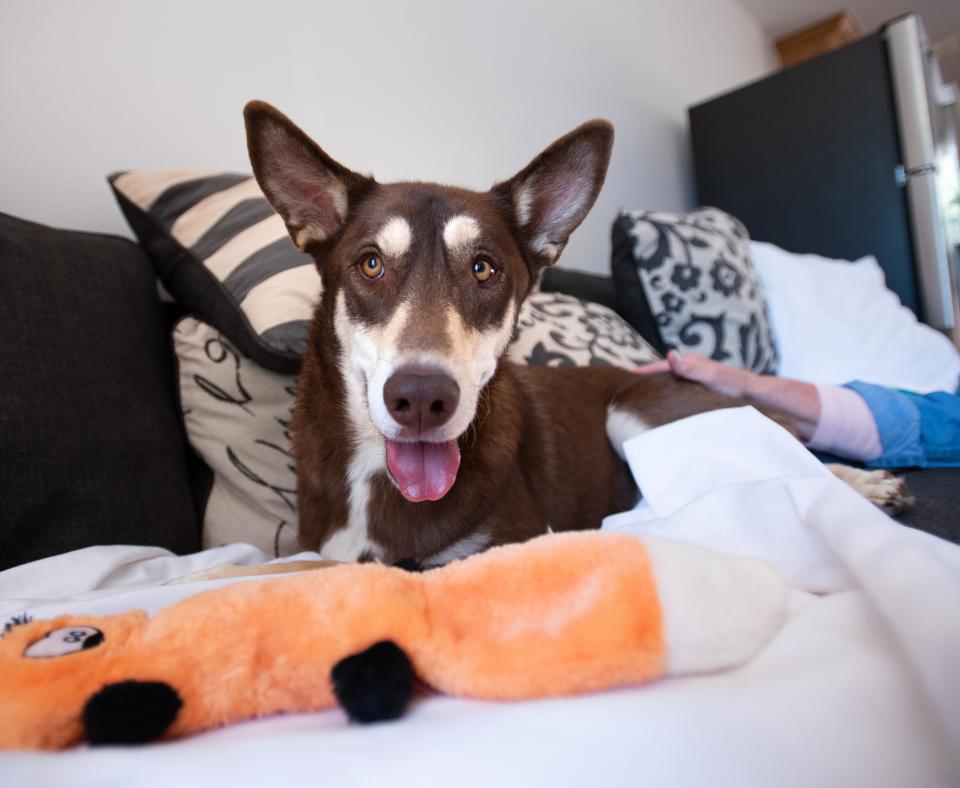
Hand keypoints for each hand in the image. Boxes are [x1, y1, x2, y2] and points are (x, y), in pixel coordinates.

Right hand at [635, 350, 750, 397]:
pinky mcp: (700, 388)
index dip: (642, 372)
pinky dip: (668, 394)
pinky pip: (678, 389)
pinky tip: (664, 405)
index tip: (625, 377)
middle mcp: (692, 367)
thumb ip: (691, 367)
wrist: (757, 394)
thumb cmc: (736, 386)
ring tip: (640, 397)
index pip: (660, 366)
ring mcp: (696, 377)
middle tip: (626, 388)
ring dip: (656, 387)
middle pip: (663, 373)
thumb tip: (670, 354)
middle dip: (646, 379)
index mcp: (691, 363)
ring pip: (670, 381)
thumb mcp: (713, 376)